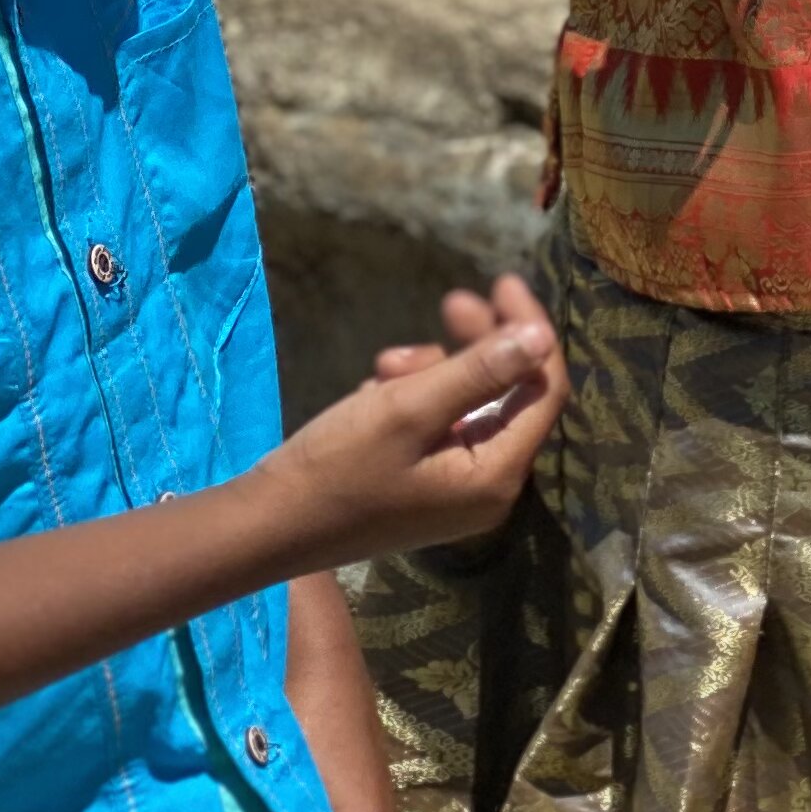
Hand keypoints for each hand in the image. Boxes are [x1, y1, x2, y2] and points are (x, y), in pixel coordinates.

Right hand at [268, 275, 568, 564]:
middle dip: (478, 346)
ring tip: (384, 365)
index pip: (541, 391)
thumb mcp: (407, 409)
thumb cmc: (337, 467)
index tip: (503, 283)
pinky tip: (373, 392)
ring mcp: (455, 491)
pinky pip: (439, 427)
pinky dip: (414, 400)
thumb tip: (542, 338)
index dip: (530, 333)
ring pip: (468, 406)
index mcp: (496, 476)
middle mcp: (488, 489)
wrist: (268, 527)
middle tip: (451, 300)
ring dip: (434, 373)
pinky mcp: (425, 487)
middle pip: (507, 395)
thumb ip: (478, 372)